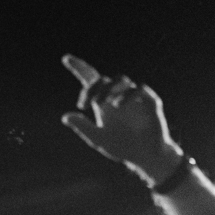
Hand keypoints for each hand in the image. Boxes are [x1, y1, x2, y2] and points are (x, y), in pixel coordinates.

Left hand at [60, 54, 183, 183]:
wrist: (145, 156)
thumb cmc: (122, 146)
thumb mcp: (98, 139)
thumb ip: (83, 127)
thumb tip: (65, 117)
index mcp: (104, 102)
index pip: (91, 80)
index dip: (79, 68)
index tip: (66, 58)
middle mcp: (118, 96)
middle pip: (103, 80)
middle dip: (92, 88)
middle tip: (85, 104)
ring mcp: (134, 97)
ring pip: (121, 80)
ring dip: (108, 88)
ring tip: (100, 104)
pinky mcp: (150, 101)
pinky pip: (139, 89)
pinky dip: (127, 94)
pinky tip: (117, 105)